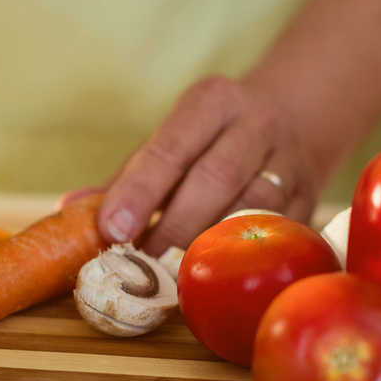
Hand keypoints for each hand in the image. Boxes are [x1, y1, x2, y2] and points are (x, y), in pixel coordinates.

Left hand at [61, 76, 319, 255]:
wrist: (300, 113)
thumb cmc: (214, 135)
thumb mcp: (175, 136)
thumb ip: (126, 175)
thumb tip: (69, 209)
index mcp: (211, 103)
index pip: (170, 146)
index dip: (140, 190)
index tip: (113, 228)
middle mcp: (256, 125)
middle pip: (214, 179)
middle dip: (172, 225)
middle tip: (138, 261)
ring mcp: (291, 163)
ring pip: (250, 210)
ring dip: (208, 246)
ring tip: (171, 275)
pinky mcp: (311, 201)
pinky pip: (278, 235)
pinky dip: (244, 259)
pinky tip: (216, 277)